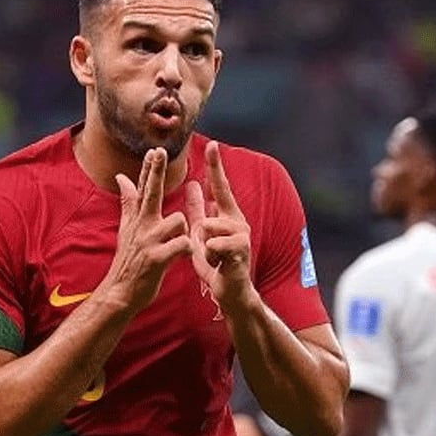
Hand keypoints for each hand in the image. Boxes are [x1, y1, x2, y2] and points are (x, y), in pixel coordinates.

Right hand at [102, 147, 192, 312]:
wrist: (121, 292)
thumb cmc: (129, 260)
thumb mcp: (126, 229)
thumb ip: (128, 202)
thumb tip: (122, 177)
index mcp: (139, 219)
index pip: (144, 188)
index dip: (150, 168)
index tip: (155, 149)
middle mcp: (142, 226)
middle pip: (152, 193)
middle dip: (156, 172)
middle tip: (159, 152)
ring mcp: (149, 242)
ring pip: (178, 221)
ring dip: (183, 230)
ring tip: (176, 244)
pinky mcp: (157, 259)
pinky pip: (181, 244)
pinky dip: (186, 249)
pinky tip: (182, 256)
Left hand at [185, 140, 252, 307]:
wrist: (229, 291)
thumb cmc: (216, 261)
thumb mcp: (202, 232)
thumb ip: (198, 209)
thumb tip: (194, 184)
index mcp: (226, 215)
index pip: (220, 186)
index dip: (216, 166)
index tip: (212, 144)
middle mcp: (238, 220)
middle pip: (216, 204)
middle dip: (206, 221)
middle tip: (208, 243)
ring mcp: (241, 235)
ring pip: (211, 225)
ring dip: (205, 242)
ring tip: (212, 257)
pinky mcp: (240, 250)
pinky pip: (215, 243)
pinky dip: (210, 254)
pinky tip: (216, 264)